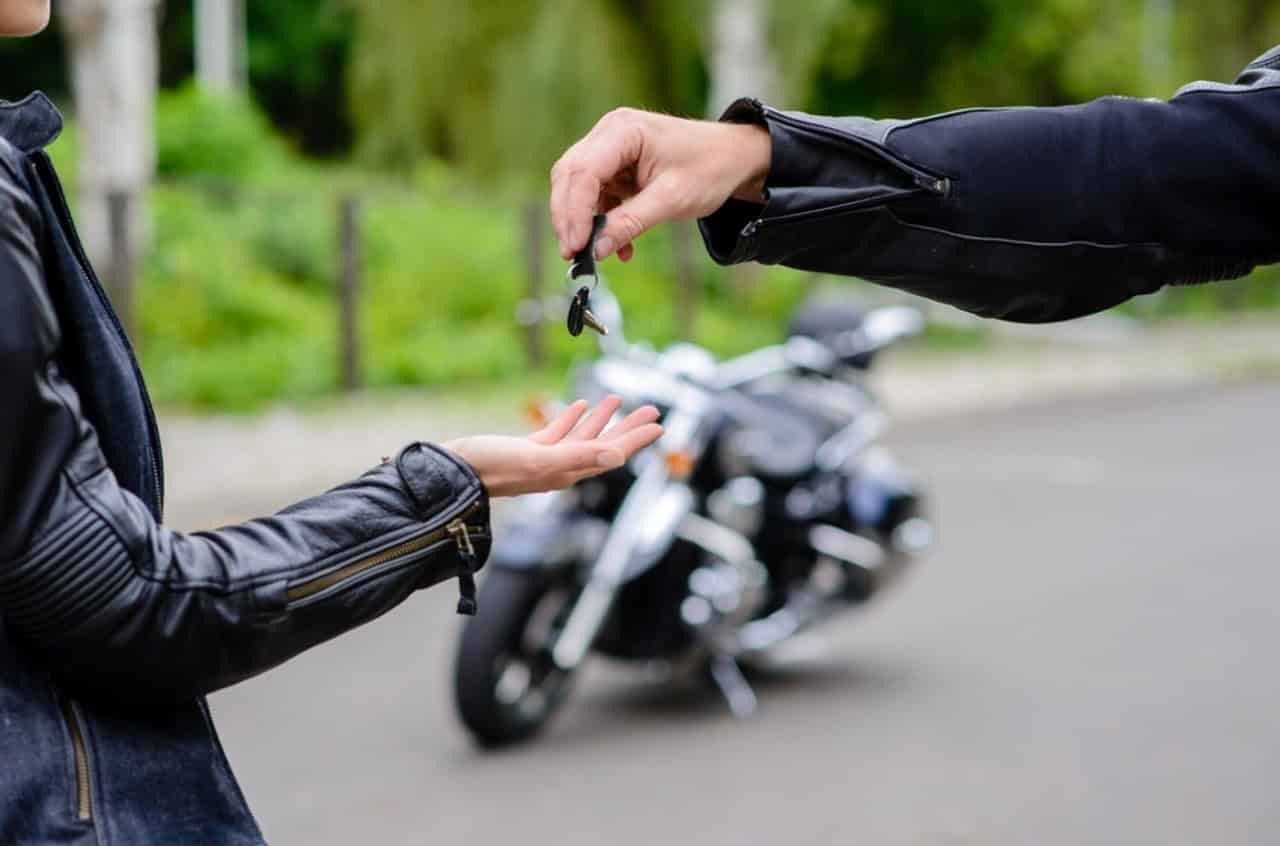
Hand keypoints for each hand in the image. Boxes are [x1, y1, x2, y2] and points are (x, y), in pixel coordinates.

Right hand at [443, 396, 661, 497]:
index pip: (612, 453)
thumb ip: (580, 455)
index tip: (658, 424)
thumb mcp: (541, 459)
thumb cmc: (494, 467)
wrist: (456, 472)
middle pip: (604, 445)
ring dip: (601, 420)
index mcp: (568, 471)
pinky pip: (557, 433)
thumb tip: (617, 454)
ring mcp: (544, 459)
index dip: (636, 438)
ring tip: (618, 400)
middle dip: (628, 427)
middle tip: (651, 409)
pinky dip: (570, 419)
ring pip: (582, 437)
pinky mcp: (526, 449)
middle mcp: (561, 467)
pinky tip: (578, 405)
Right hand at [550, 108, 770, 262]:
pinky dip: (601, 221)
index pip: (582, 172)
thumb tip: (595, 251)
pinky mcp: (616, 166)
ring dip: (583, 222)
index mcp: (623, 130)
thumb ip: (630, 223)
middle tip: (573, 254)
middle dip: (569, 218)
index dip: (573, 212)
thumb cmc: (710, 168)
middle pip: (570, 176)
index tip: (575, 247)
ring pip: (578, 187)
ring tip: (593, 254)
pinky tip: (617, 245)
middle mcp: (610, 133)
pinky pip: (596, 195)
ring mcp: (611, 147)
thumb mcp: (671, 200)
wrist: (735, 158)